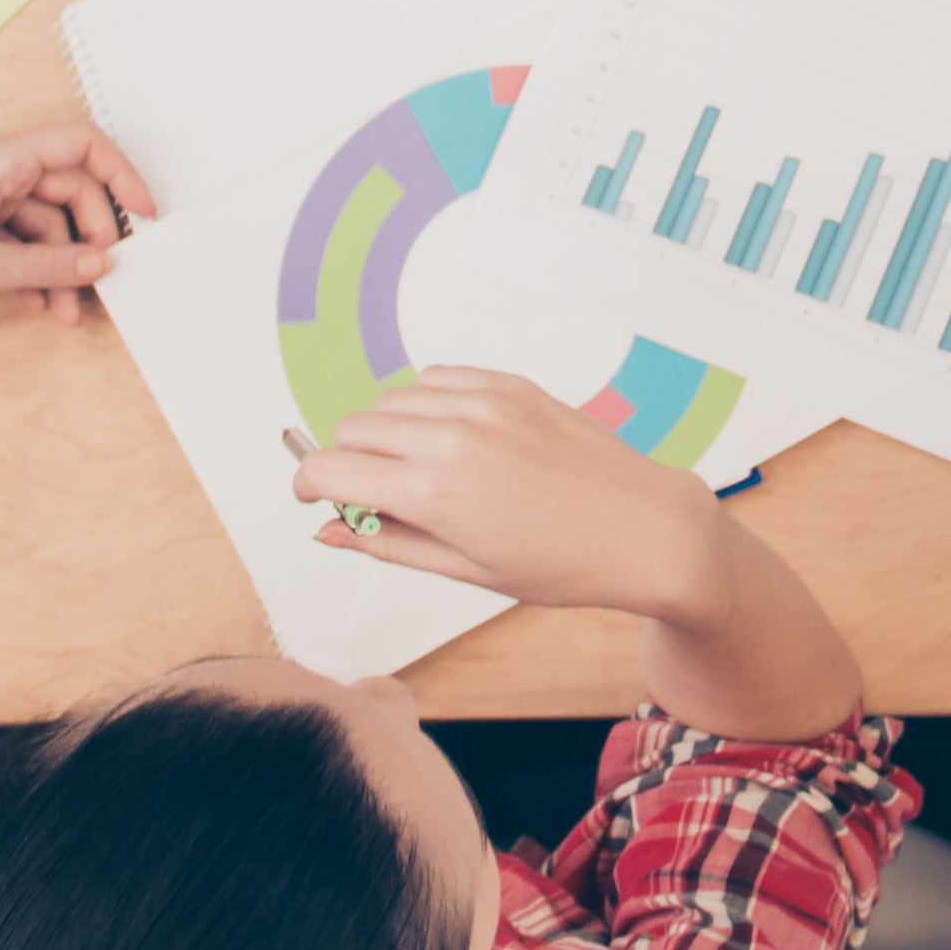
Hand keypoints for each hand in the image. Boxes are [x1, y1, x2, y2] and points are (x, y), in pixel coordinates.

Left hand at [0, 122, 147, 327]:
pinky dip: (34, 269)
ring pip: (44, 223)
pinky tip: (38, 301)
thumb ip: (51, 265)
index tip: (143, 212)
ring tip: (65, 308)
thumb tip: (96, 263)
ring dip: (60, 266)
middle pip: (67, 190)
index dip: (121, 174)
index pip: (80, 143)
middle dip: (88, 238)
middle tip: (98, 276)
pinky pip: (19, 239)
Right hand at [292, 369, 739, 615]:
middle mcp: (451, 436)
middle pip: (352, 428)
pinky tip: (453, 441)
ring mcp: (482, 402)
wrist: (641, 528)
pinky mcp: (507, 384)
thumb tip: (327, 531)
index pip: (329, 470)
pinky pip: (435, 379)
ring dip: (388, 431)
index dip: (308, 486)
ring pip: (390, 398)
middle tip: (379, 497)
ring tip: (425, 471)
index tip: (314, 499)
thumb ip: (386, 544)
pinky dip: (427, 405)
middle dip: (349, 462)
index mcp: (434, 492)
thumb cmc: (560, 564)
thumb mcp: (464, 570)